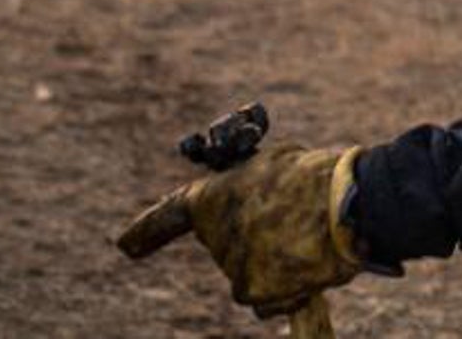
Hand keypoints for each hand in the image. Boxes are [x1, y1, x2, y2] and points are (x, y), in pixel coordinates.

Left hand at [118, 144, 363, 317]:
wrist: (336, 205)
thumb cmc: (308, 176)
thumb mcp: (272, 165)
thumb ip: (251, 188)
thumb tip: (256, 211)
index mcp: (210, 199)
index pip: (168, 216)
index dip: (146, 230)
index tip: (124, 245)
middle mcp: (213, 239)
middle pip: (230, 244)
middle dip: (255, 234)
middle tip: (290, 214)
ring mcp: (233, 271)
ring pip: (252, 272)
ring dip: (275, 259)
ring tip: (307, 232)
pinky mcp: (257, 296)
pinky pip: (270, 296)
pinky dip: (288, 284)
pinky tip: (309, 260)